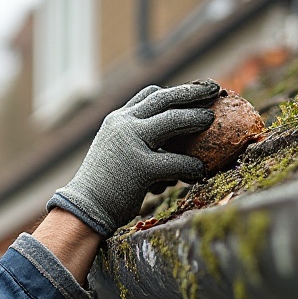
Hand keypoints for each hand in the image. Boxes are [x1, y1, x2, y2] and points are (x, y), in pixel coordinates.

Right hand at [47, 80, 220, 237]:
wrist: (83, 209)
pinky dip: (191, 165)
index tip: (194, 91)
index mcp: (117, 121)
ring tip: (212, 120)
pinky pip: (176, 162)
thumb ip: (136, 144)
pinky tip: (200, 170)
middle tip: (214, 88)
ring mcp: (131, 144)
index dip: (174, 91)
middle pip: (164, 99)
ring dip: (195, 118)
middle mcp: (123, 125)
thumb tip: (169, 148)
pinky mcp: (140, 168)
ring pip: (172, 120)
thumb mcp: (116, 154)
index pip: (149, 95)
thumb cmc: (103, 187)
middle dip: (192, 91)